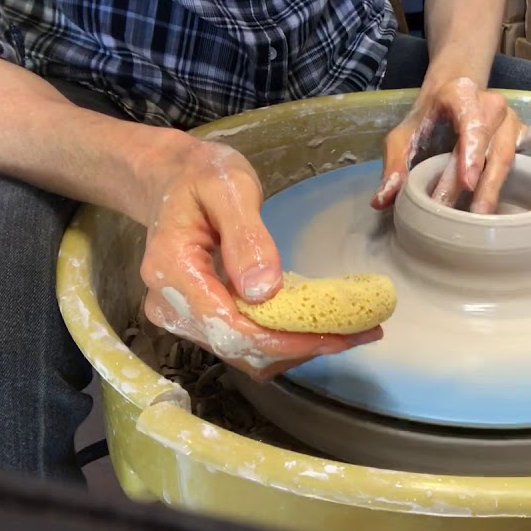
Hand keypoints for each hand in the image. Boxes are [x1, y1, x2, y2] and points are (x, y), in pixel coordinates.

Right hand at [138, 139, 381, 380]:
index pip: (230, 326)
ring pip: (245, 354)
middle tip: (361, 331)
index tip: (335, 335)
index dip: (284, 340)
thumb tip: (263, 291)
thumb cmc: (200, 176)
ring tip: (351, 331)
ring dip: (297, 349)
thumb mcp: (228, 187)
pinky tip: (320, 326)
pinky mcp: (201, 319)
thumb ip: (246, 236)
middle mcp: (170, 306)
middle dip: (301, 347)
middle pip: (240, 348)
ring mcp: (183, 317)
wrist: (170, 180)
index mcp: (172, 272)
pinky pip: (244, 342)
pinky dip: (284, 340)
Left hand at [372, 77, 530, 211]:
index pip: (469, 123)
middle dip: (480, 182)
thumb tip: (382, 201)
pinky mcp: (520, 130)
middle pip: (490, 146)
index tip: (467, 180)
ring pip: (508, 153)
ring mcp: (509, 117)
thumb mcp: (404, 135)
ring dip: (496, 184)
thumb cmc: (428, 117)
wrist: (454, 88)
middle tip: (470, 215)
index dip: (470, 152)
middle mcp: (490, 103)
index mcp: (460, 95)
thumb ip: (395, 166)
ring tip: (485, 213)